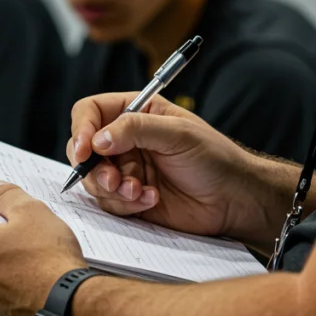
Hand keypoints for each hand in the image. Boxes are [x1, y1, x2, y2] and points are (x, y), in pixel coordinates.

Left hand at [0, 182, 85, 315]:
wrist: (71, 305)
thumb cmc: (49, 258)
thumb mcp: (30, 211)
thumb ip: (6, 195)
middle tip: (12, 219)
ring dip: (3, 257)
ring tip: (31, 246)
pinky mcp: (5, 315)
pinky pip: (5, 289)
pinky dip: (15, 279)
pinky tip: (36, 271)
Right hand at [67, 92, 257, 237]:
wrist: (234, 199)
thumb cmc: (215, 158)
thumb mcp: (177, 134)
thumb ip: (135, 129)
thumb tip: (97, 139)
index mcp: (135, 112)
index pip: (90, 112)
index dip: (81, 129)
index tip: (84, 150)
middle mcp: (125, 140)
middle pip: (83, 148)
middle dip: (94, 167)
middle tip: (114, 180)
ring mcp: (126, 169)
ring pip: (93, 179)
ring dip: (112, 188)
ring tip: (140, 191)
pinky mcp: (130, 198)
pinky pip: (109, 202)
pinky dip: (126, 203)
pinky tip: (152, 200)